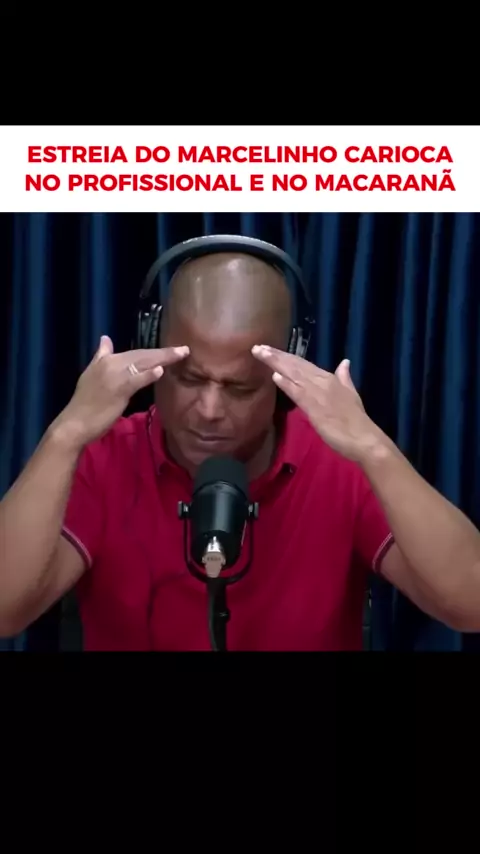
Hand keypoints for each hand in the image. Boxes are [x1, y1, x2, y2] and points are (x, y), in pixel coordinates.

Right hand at [56, 336, 188, 447]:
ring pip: (143, 364)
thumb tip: (105, 339)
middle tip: (184, 350)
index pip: (135, 352)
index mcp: (104, 360)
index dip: (153, 351)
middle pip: (142, 355)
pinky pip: (136, 380)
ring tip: (180, 354)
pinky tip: (160, 371)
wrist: (75, 422)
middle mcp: (110, 363)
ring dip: (163, 359)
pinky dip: (148, 375)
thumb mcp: (91, 374)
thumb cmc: (85, 403)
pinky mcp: (118, 389)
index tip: (171, 349)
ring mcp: (115, 376)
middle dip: (164, 352)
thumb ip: (100, 356)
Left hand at [252, 345, 380, 462]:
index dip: (285, 356)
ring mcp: (317, 393)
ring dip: (276, 363)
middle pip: (295, 365)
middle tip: (258, 347)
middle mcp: (321, 381)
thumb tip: (345, 362)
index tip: (269, 349)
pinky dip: (286, 383)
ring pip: (294, 374)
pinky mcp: (314, 408)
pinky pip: (298, 393)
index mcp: (329, 378)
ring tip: (260, 353)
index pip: (303, 363)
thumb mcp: (351, 393)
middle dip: (276, 355)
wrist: (363, 437)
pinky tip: (274, 375)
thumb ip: (344, 378)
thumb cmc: (357, 420)